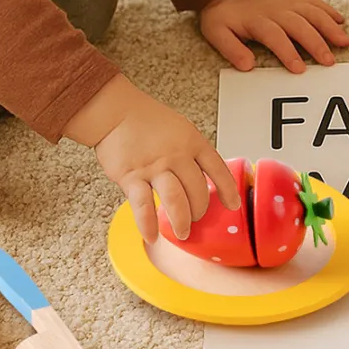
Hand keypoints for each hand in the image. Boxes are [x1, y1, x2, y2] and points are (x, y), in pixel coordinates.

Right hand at [67, 76, 239, 244]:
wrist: (115, 112)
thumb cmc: (148, 121)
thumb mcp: (182, 129)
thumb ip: (194, 152)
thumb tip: (206, 176)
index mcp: (192, 142)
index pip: (218, 169)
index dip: (228, 189)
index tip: (233, 204)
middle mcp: (176, 156)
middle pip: (197, 190)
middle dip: (200, 210)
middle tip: (196, 218)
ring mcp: (154, 167)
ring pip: (175, 200)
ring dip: (181, 221)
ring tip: (182, 232)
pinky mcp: (131, 177)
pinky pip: (143, 206)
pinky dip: (148, 224)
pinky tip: (152, 235)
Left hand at [200, 0, 348, 72]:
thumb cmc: (222, 18)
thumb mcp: (215, 33)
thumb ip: (231, 49)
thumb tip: (247, 65)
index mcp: (256, 19)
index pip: (275, 35)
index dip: (288, 52)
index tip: (299, 69)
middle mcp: (275, 9)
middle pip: (299, 24)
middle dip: (316, 42)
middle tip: (328, 62)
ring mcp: (286, 3)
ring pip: (311, 11)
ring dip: (329, 26)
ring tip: (343, 42)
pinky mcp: (292, 0)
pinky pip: (313, 1)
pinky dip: (328, 10)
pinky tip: (341, 21)